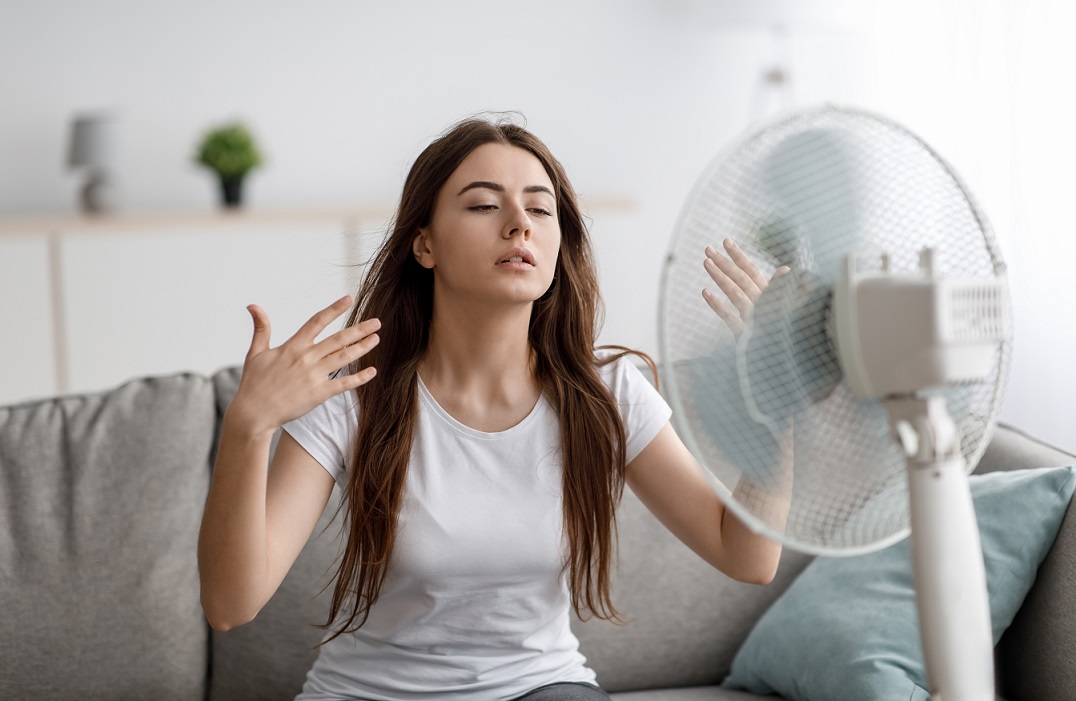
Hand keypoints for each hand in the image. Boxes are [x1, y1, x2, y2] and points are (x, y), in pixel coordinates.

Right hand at [227, 295, 380, 436]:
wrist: (253, 413)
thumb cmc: (253, 384)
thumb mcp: (256, 352)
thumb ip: (261, 328)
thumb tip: (253, 305)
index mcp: (293, 346)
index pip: (317, 321)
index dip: (334, 309)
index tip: (349, 299)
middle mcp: (306, 358)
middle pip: (338, 339)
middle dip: (359, 329)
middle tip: (377, 322)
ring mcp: (314, 376)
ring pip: (344, 358)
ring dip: (362, 347)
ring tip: (376, 339)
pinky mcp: (319, 393)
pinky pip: (344, 383)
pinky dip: (359, 377)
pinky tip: (372, 371)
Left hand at [702, 238, 789, 335]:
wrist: (782, 362)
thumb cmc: (779, 333)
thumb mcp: (781, 309)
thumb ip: (779, 289)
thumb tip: (785, 269)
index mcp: (770, 296)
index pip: (752, 271)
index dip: (739, 256)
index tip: (726, 241)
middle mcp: (763, 304)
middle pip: (742, 279)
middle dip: (724, 262)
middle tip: (708, 249)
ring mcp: (755, 318)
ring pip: (736, 293)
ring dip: (721, 277)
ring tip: (706, 263)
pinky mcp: (747, 335)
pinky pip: (730, 318)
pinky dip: (717, 305)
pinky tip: (705, 293)